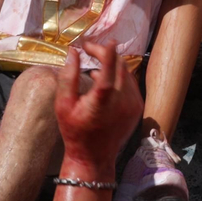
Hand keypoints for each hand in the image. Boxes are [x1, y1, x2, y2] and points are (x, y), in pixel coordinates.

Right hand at [55, 42, 143, 170]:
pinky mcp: (137, 108)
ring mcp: (133, 103)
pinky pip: (130, 83)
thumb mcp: (63, 104)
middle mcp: (123, 98)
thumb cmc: (74, 131)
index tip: (91, 42)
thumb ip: (68, 76)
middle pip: (119, 64)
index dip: (103, 48)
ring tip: (94, 63)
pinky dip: (118, 77)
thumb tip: (73, 52)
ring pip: (126, 72)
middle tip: (88, 50)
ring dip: (112, 64)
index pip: (109, 63)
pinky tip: (103, 80)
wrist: (93, 158)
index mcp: (104, 97)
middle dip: (105, 53)